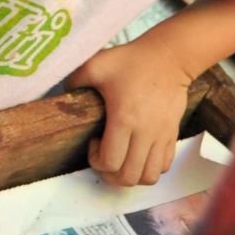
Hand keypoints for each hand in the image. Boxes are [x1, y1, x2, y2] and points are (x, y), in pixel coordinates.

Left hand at [67, 41, 194, 186]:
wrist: (169, 57)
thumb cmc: (132, 61)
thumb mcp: (96, 64)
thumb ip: (75, 79)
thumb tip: (63, 94)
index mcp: (124, 119)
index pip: (110, 162)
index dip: (95, 161)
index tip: (92, 143)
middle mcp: (145, 133)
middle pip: (128, 177)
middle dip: (110, 174)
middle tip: (103, 156)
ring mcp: (161, 136)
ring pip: (148, 177)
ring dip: (130, 176)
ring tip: (121, 159)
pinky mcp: (172, 135)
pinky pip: (163, 166)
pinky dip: (149, 169)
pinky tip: (138, 154)